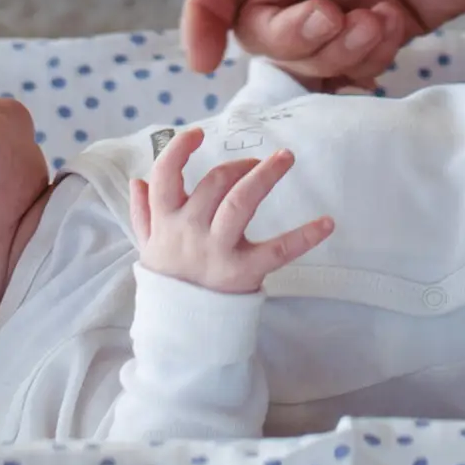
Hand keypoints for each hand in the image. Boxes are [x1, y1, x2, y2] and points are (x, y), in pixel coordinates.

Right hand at [129, 128, 334, 293]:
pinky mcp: (244, 273)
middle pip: (215, 184)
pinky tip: (327, 223)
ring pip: (240, 203)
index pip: (164, 176)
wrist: (180, 331)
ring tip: (284, 157)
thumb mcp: (148, 247)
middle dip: (240, 165)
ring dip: (263, 176)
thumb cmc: (169, 280)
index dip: (178, 150)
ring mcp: (217, 252)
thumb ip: (142, 213)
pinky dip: (304, 236)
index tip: (197, 133)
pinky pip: (277, 251)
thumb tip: (137, 181)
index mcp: (167, 222)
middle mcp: (190, 232)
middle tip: (259, 161)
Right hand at [181, 0, 464, 78]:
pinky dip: (361, 64)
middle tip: (334, 20)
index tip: (200, 57)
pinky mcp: (384, 23)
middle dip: (290, 35)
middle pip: (260, 24)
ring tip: (377, 23)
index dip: (202, 14)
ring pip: (304, 53)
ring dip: (331, 52)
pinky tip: (393, 30)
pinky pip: (350, 65)